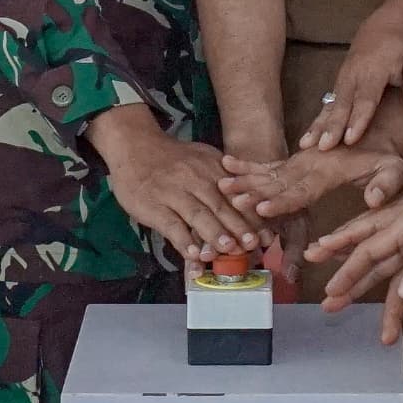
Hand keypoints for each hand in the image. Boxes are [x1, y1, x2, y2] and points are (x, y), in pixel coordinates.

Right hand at [86, 108, 248, 261]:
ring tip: (229, 250)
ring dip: (215, 234)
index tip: (268, 235)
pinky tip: (194, 256)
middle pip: (221, 206)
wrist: (134, 146)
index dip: (253, 217)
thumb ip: (224, 178)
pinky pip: (171, 225)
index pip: (237, 195)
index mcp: (212, 168)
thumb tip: (253, 203)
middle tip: (254, 245)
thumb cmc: (172, 158)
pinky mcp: (153, 206)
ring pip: (198, 215)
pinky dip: (184, 241)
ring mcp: (173, 193)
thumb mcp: (202, 158)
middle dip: (240, 227)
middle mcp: (195, 179)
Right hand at [224, 144, 402, 222]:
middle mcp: (309, 164)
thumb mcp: (396, 168)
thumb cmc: (385, 155)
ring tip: (221, 184)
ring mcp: (300, 160)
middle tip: (230, 197)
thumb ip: (387, 183)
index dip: (282, 201)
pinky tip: (226, 165)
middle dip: (254, 191)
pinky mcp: (295, 159)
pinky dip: (247, 166)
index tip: (262, 207)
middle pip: (277, 182)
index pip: (302, 190)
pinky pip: (269, 164)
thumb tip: (373, 199)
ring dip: (244, 179)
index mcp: (329, 170)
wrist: (376, 128)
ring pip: (268, 172)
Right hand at [311, 5, 402, 150]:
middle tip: (324, 147)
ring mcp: (343, 78)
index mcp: (374, 69)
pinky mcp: (339, 83)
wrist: (385, 24)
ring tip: (305, 145)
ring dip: (319, 125)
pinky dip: (317, 120)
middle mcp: (354, 74)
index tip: (351, 138)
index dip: (358, 119)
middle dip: (332, 126)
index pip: (366, 98)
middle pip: (343, 104)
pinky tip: (308, 139)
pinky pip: (327, 104)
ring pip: (330, 105)